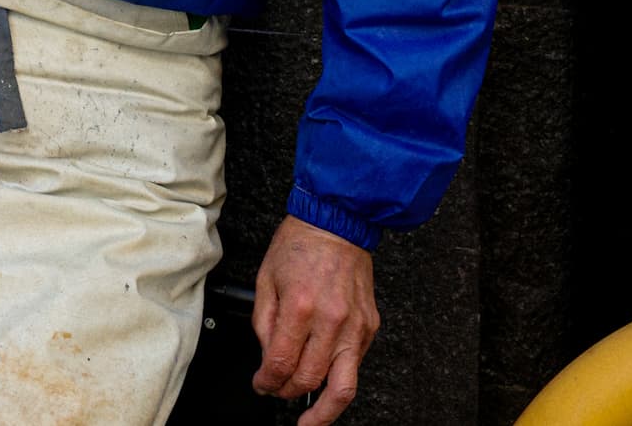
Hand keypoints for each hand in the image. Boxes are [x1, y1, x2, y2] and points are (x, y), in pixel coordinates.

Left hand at [250, 216, 378, 425]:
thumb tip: (267, 359)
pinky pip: (355, 366)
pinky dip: (338, 381)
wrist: (336, 223)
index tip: (261, 385)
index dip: (267, 382)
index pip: (282, 364)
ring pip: (343, 387)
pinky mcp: (370, 327)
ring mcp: (355, 327)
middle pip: (309, 380)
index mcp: (300, 306)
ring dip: (323, 412)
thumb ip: (264, 324)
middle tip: (276, 392)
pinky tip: (325, 382)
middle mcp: (332, 320)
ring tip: (310, 422)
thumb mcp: (266, 280)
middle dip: (287, 394)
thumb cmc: (299, 245)